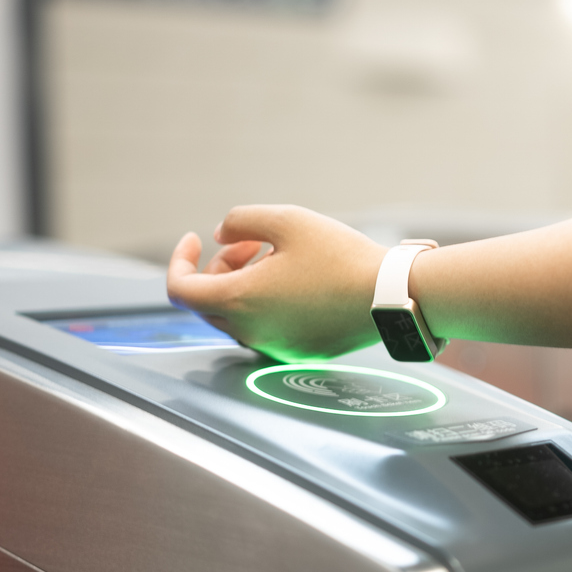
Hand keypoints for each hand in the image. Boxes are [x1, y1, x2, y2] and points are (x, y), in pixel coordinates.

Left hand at [166, 205, 387, 361]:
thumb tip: (219, 234)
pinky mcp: (299, 352)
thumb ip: (241, 220)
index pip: (180, 290)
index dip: (179, 261)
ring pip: (239, 316)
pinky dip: (267, 303)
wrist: (391, 296)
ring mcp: (276, 347)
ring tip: (278, 257)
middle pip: (209, 303)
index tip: (194, 240)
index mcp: (240, 302)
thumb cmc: (340, 258)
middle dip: (219, 268)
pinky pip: (267, 327)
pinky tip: (298, 281)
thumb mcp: (286, 219)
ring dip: (244, 284)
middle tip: (250, 244)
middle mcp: (251, 333)